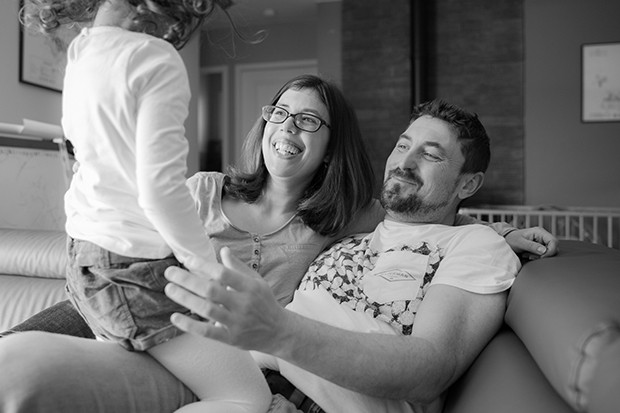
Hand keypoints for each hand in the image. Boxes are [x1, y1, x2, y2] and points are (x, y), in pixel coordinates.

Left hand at [164, 247, 288, 353]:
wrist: (279, 332)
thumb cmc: (264, 302)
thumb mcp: (256, 281)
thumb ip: (238, 267)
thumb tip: (223, 250)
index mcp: (250, 287)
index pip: (223, 273)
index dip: (203, 265)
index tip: (187, 260)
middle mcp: (244, 304)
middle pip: (211, 290)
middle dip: (188, 280)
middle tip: (170, 272)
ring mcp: (237, 322)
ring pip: (207, 310)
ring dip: (185, 299)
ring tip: (169, 289)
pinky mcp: (231, 338)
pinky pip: (207, 332)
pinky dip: (190, 325)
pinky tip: (175, 317)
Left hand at [504, 227, 558, 259]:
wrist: (507, 240)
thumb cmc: (512, 239)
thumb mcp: (520, 243)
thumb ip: (532, 246)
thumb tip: (544, 250)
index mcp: (539, 232)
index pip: (554, 241)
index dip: (551, 251)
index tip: (542, 257)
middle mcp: (543, 236)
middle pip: (553, 247)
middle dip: (544, 255)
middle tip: (530, 256)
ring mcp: (542, 241)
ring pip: (549, 252)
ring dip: (539, 256)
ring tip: (527, 255)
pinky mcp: (540, 246)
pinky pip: (544, 254)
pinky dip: (537, 257)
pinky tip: (528, 255)